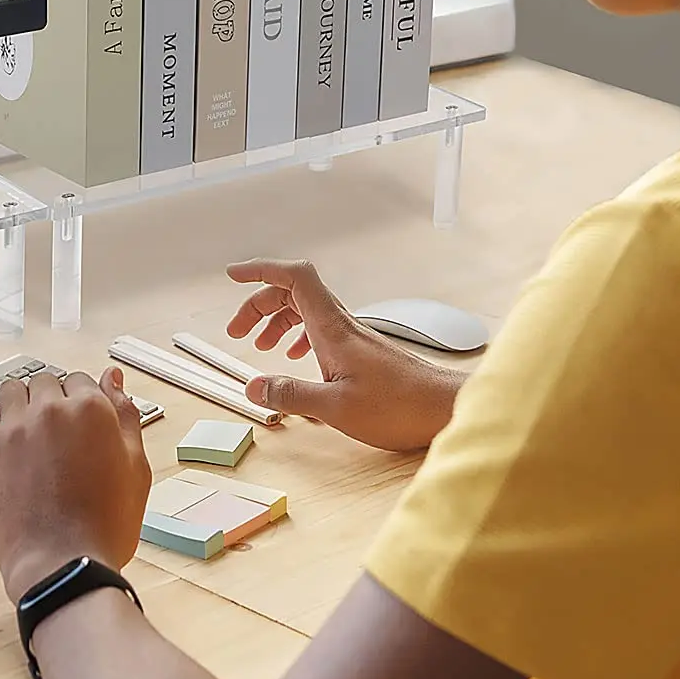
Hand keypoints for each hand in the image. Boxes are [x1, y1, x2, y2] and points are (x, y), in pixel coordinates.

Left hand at [0, 367, 153, 602]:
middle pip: (46, 382)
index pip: (81, 381)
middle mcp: (52, 410)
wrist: (64, 567)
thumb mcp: (136, 469)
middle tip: (55, 439)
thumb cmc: (105, 526)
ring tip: (25, 434)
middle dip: (52, 402)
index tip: (79, 427)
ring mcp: (15, 429)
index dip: (81, 403)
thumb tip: (114, 378)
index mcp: (92, 410)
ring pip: (11, 389)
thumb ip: (126, 416)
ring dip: (19, 403)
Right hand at [226, 259, 464, 451]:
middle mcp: (341, 324)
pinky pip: (320, 329)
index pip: (294, 277)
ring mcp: (352, 336)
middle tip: (238, 331)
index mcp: (332, 328)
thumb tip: (253, 387)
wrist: (446, 408)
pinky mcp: (361, 351)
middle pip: (292, 292)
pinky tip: (295, 357)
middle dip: (259, 304)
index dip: (261, 269)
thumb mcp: (336, 408)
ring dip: (277, 320)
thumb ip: (291, 395)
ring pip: (305, 310)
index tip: (233, 275)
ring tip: (261, 346)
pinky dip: (298, 335)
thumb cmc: (401, 406)